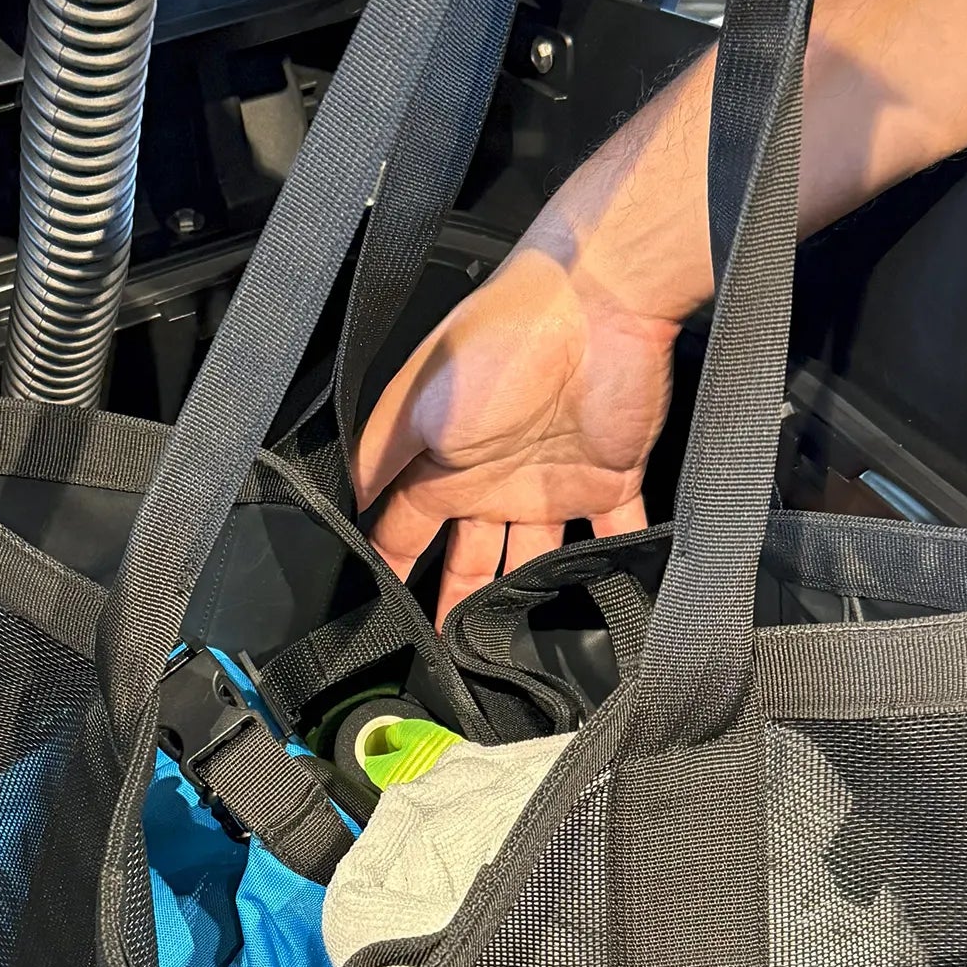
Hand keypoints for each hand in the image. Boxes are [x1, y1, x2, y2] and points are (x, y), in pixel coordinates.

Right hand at [354, 237, 695, 627]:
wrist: (592, 306)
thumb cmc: (494, 344)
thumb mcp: (413, 409)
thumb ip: (379, 463)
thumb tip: (349, 511)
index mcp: (440, 466)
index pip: (404, 532)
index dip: (391, 575)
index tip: (383, 625)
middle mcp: (491, 480)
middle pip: (470, 560)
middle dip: (456, 607)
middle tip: (448, 661)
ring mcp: (551, 482)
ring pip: (535, 560)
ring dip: (526, 600)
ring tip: (514, 655)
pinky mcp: (610, 478)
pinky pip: (616, 532)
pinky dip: (617, 562)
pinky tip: (610, 598)